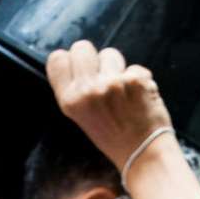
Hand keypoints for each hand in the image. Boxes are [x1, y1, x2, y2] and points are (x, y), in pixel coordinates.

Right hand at [46, 40, 173, 172]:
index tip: (77, 66)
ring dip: (117, 67)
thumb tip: (78, 62)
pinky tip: (138, 96)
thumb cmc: (112, 135)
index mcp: (69, 101)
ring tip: (121, 90)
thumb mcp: (80, 116)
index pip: (57, 59)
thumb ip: (76, 89)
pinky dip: (138, 79)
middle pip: (82, 47)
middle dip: (93, 57)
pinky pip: (135, 67)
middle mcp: (87, 90)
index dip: (69, 59)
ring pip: (111, 53)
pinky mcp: (136, 79)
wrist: (142, 152)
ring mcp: (112, 83)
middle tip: (101, 74)